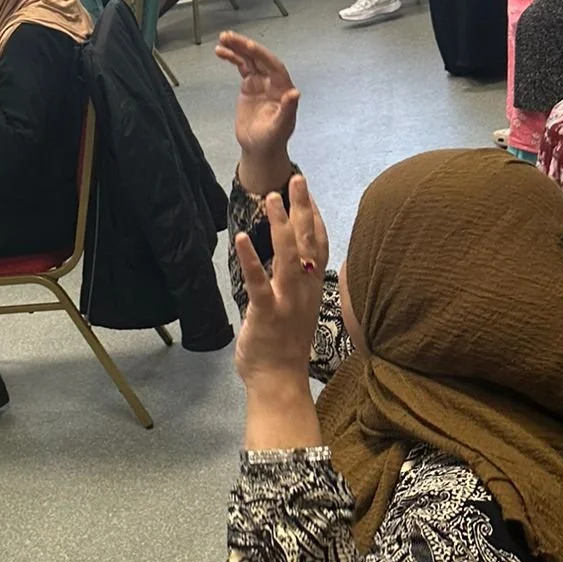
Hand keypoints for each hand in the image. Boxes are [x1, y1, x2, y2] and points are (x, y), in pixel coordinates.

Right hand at [215, 31, 298, 194]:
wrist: (260, 148)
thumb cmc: (272, 140)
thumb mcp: (280, 127)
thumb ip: (288, 109)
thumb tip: (295, 93)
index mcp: (282, 88)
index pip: (272, 65)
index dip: (261, 54)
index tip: (247, 46)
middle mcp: (272, 82)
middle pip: (259, 58)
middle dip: (244, 46)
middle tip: (230, 37)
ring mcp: (260, 82)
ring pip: (249, 59)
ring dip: (237, 48)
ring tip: (223, 38)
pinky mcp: (249, 85)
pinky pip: (241, 66)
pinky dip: (232, 58)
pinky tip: (222, 51)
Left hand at [234, 177, 329, 401]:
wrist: (280, 383)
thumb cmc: (285, 348)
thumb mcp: (298, 309)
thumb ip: (297, 284)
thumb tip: (293, 264)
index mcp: (312, 288)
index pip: (320, 246)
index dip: (316, 217)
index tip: (309, 193)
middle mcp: (305, 290)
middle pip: (309, 242)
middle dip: (304, 208)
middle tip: (298, 178)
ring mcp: (287, 300)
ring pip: (289, 255)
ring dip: (281, 224)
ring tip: (272, 197)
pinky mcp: (267, 312)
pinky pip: (259, 282)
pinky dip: (250, 259)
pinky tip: (241, 238)